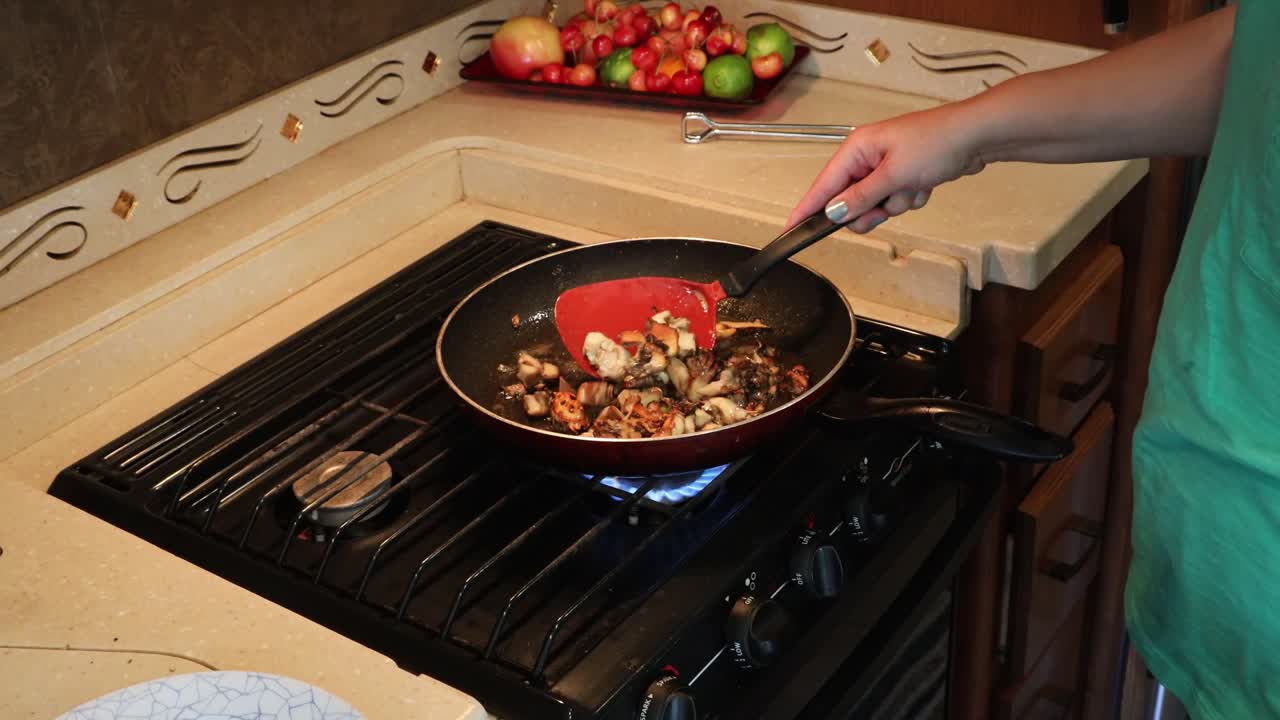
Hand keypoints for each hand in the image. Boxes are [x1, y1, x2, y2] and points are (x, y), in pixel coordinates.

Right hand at [786, 105, 986, 233]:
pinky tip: (925, 184)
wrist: (977, 136)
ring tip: (913, 186)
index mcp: (856, 148)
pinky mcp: (903, 175)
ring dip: (895, 204)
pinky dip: (910, 198)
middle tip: (884, 207)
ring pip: (875, 205)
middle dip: (869, 210)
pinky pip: (895, 201)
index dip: (807, 209)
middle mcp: (867, 157)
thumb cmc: (937, 142)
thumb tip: (833, 213)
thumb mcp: (894, 175)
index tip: (791, 229)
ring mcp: (886, 167)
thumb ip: (860, 197)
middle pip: (848, 201)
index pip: (822, 185)